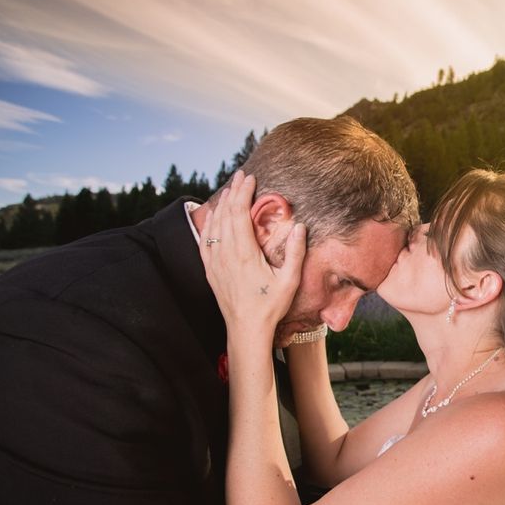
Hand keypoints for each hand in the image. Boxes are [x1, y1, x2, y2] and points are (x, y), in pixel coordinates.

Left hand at [199, 171, 305, 337]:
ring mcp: (215, 262)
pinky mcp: (210, 270)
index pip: (240, 214)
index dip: (244, 193)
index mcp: (245, 254)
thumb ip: (295, 252)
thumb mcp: (290, 281)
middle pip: (226, 214)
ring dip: (222, 203)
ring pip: (214, 224)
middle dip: (234, 191)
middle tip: (241, 175)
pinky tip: (214, 215)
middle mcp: (226, 255)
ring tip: (230, 188)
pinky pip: (205, 240)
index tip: (250, 179)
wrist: (246, 329)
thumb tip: (299, 227)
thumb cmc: (271, 306)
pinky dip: (209, 223)